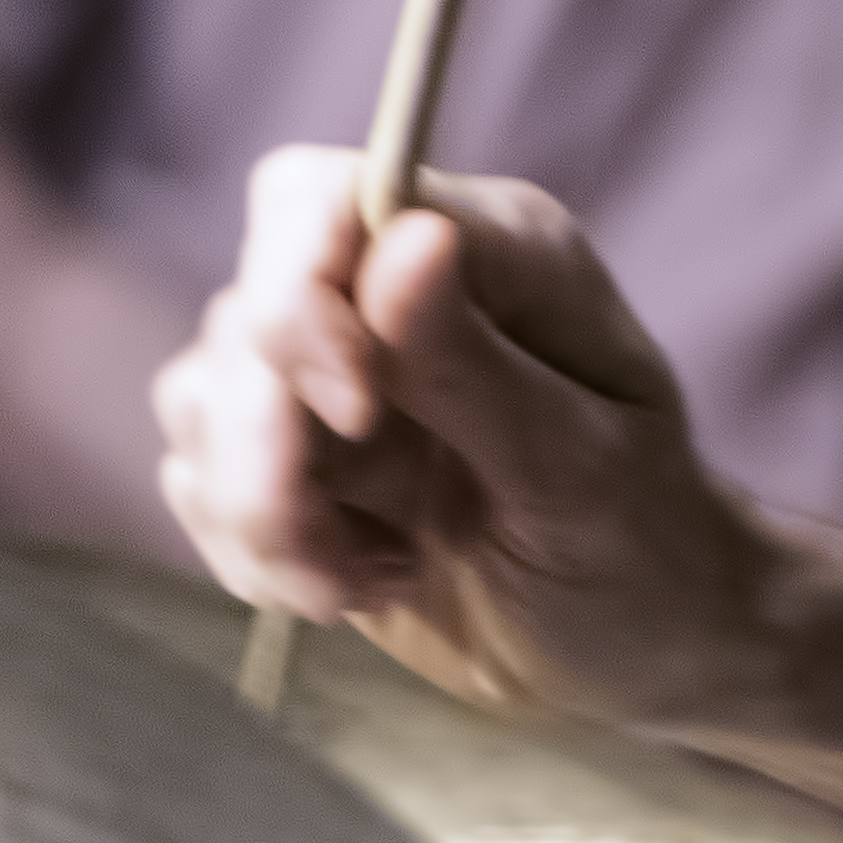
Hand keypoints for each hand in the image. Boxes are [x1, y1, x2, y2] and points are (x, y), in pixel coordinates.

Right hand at [154, 147, 771, 726]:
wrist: (639, 642)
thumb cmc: (643, 544)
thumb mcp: (577, 468)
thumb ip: (475, 366)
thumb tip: (409, 239)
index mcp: (498, 252)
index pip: (318, 200)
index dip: (300, 301)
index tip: (354, 416)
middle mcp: (401, 286)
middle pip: (244, 309)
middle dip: (265, 445)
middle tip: (336, 562)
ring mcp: (337, 367)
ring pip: (205, 396)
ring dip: (263, 514)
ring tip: (366, 582)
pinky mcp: (294, 449)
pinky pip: (199, 473)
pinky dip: (257, 548)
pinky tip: (359, 586)